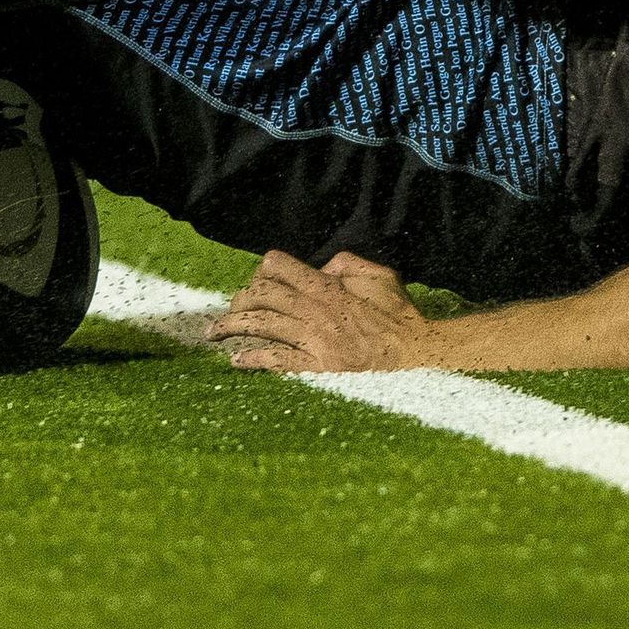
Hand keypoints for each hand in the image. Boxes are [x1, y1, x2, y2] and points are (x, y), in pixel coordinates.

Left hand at [209, 252, 428, 372]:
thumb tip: (320, 267)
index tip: (255, 280)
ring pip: (260, 325)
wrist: (415, 351)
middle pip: (260, 295)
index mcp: (326, 285)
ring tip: (213, 333)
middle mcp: (313, 309)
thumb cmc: (398, 313)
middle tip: (228, 310)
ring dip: (231, 327)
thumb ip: (345, 263)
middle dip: (238, 300)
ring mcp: (313, 338)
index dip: (261, 270)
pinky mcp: (317, 366)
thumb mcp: (377, 273)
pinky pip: (276, 360)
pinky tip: (236, 361)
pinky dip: (253, 359)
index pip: (277, 267)